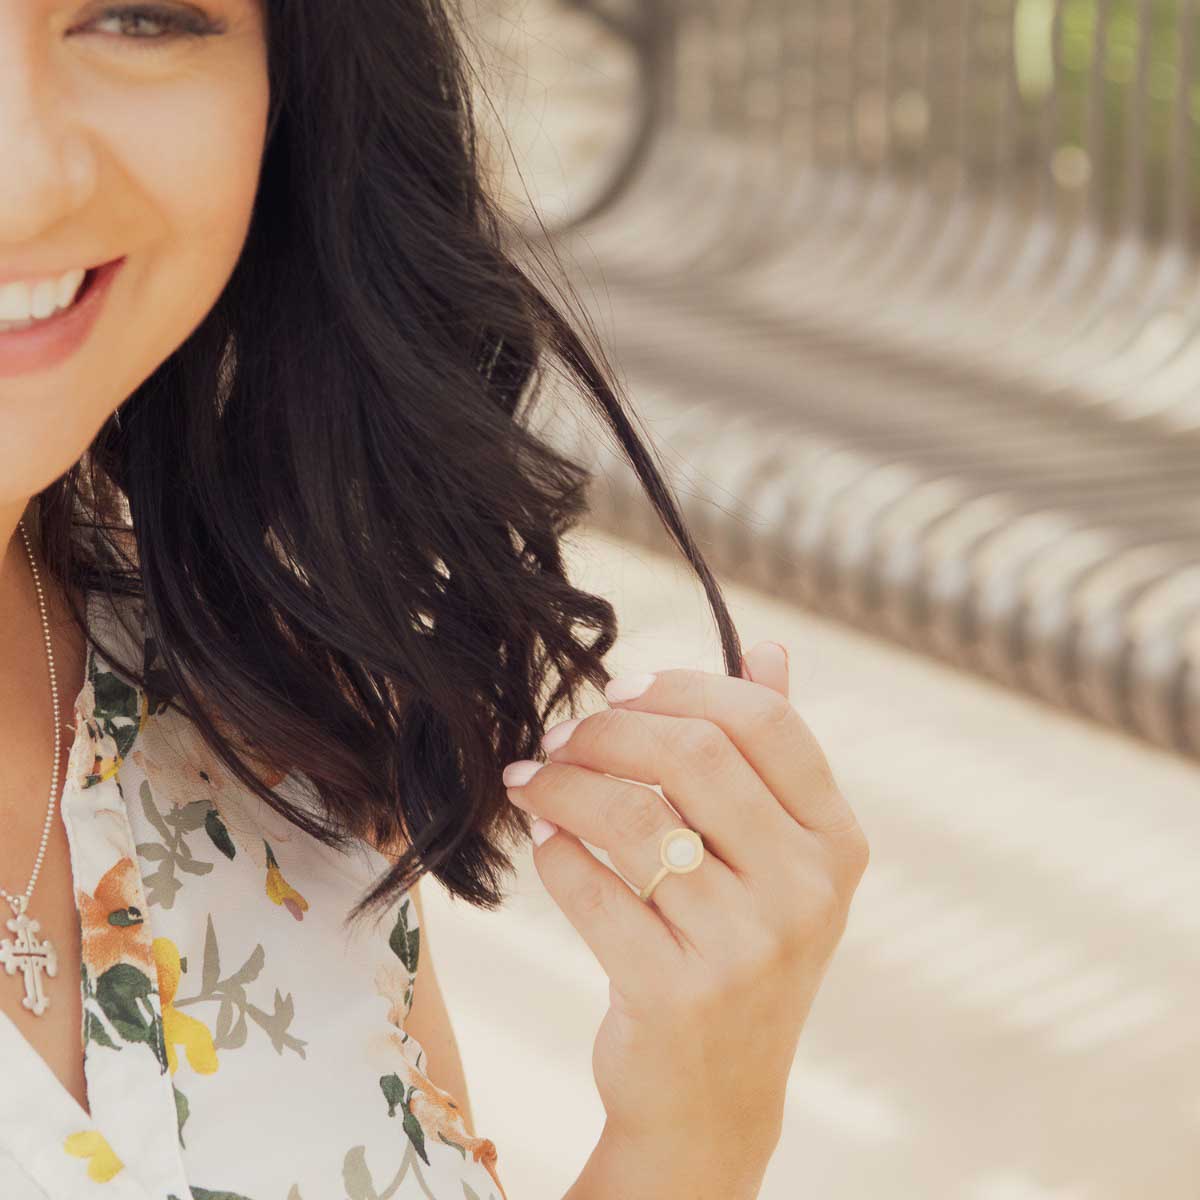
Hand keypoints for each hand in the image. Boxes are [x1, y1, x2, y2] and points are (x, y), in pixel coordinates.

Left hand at [502, 640, 869, 1158]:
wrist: (712, 1095)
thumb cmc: (738, 950)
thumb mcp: (778, 859)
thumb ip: (772, 755)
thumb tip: (769, 646)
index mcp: (837, 842)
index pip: (765, 720)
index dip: (681, 687)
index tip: (616, 689)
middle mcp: (806, 890)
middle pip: (693, 754)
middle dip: (605, 732)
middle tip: (557, 737)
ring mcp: (747, 946)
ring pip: (631, 817)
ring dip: (562, 784)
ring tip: (531, 780)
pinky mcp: (677, 993)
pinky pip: (590, 887)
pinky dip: (554, 850)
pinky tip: (543, 837)